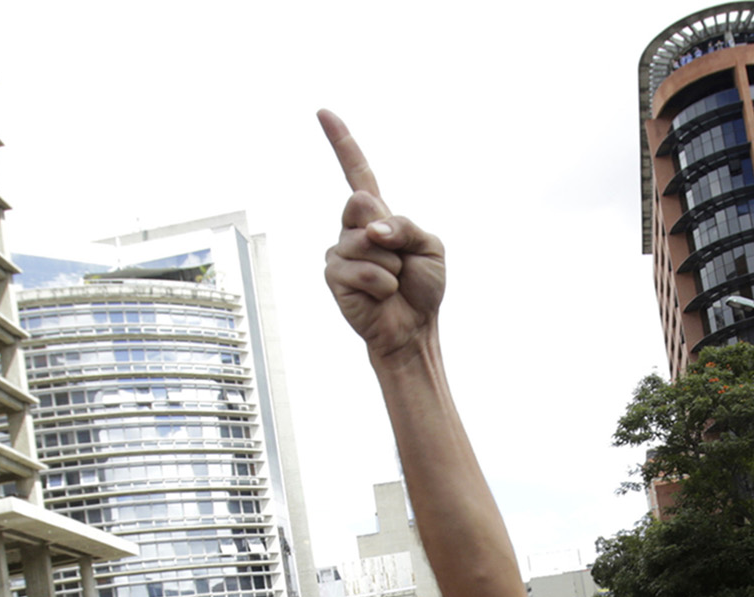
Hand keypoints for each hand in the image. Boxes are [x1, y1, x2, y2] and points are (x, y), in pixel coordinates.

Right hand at [321, 111, 444, 360]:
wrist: (414, 328)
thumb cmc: (423, 287)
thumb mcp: (431, 247)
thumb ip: (407, 227)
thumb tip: (372, 229)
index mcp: (378, 215)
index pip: (357, 172)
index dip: (341, 142)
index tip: (323, 112)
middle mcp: (354, 228)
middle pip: (362, 203)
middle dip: (391, 232)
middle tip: (399, 260)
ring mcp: (340, 250)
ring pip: (366, 242)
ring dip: (391, 266)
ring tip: (392, 282)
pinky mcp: (333, 275)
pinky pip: (363, 270)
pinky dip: (382, 284)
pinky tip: (381, 295)